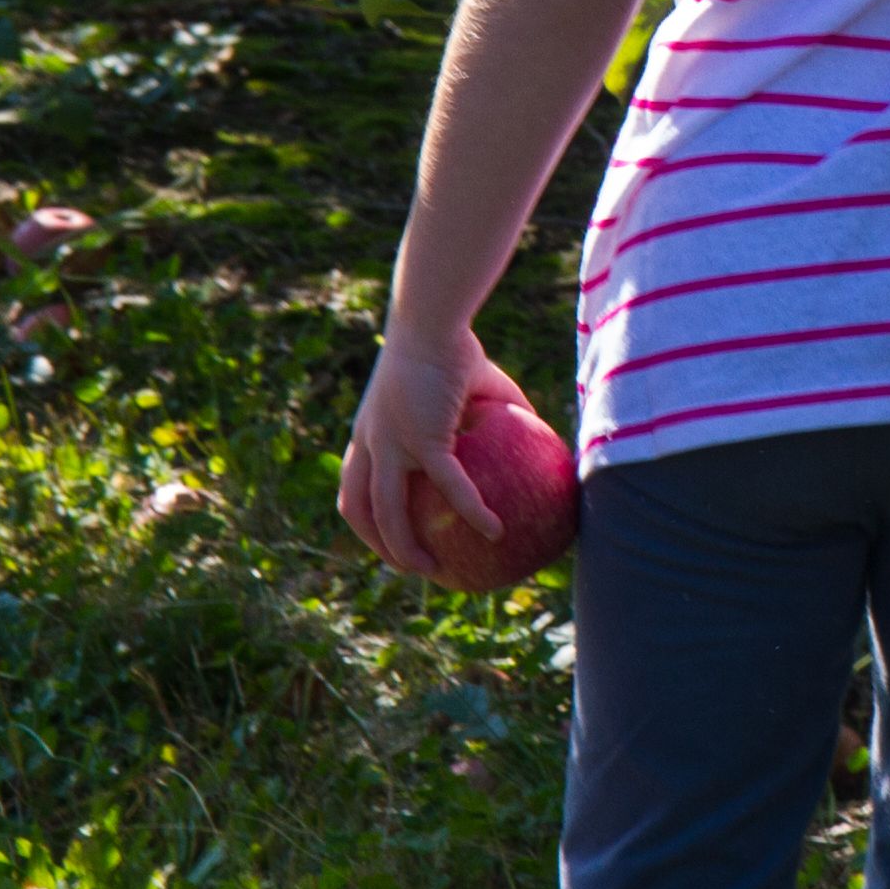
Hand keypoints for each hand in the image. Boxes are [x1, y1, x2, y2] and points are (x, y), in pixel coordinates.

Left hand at [337, 332, 519, 587]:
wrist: (434, 318)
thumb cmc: (453, 342)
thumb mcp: (473, 383)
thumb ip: (495, 410)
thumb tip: (534, 431)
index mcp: (371, 430)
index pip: (355, 482)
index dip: (366, 514)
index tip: (390, 535)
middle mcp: (371, 442)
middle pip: (357, 507)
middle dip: (376, 544)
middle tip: (410, 565)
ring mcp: (391, 444)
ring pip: (387, 514)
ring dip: (406, 550)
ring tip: (437, 571)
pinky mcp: (421, 441)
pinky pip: (450, 488)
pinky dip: (470, 514)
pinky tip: (494, 531)